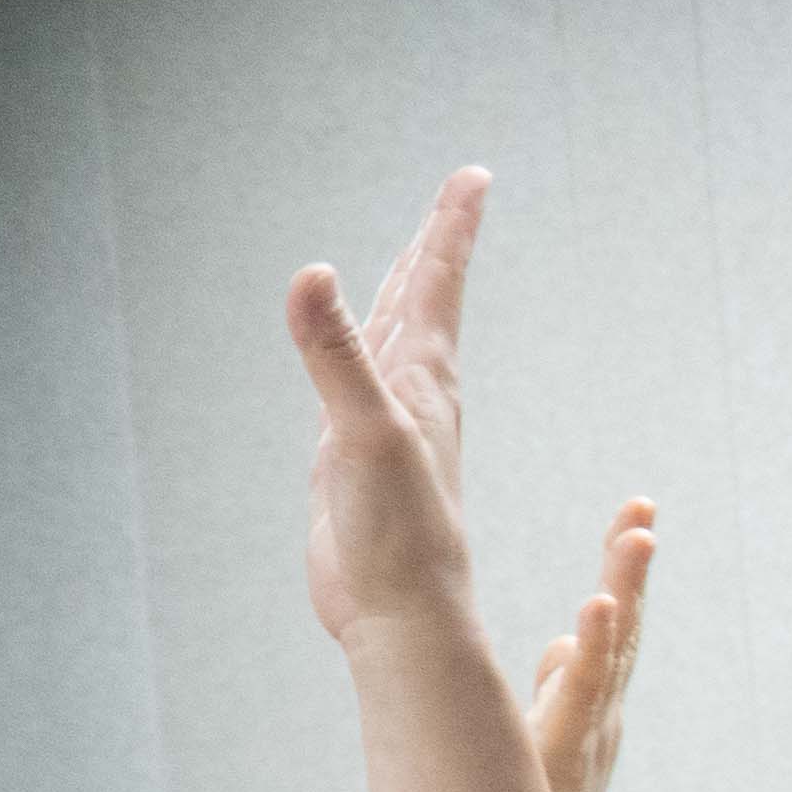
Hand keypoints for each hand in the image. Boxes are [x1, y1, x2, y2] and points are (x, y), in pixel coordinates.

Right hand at [288, 166, 497, 646]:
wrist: (402, 615)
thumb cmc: (401, 534)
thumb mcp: (365, 432)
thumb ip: (337, 354)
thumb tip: (316, 274)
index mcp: (424, 380)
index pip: (436, 284)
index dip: (450, 226)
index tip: (476, 176)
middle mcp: (413, 396)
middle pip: (424, 301)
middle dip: (435, 245)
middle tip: (459, 195)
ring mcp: (386, 427)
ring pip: (395, 342)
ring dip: (402, 296)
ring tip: (409, 259)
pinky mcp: (356, 462)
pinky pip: (359, 389)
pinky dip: (358, 357)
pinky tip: (356, 359)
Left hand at [524, 500, 654, 791]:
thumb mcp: (545, 738)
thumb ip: (560, 688)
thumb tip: (565, 642)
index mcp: (596, 702)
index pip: (619, 625)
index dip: (625, 571)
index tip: (634, 517)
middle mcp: (605, 709)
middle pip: (629, 624)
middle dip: (632, 565)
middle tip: (642, 508)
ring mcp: (594, 727)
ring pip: (618, 649)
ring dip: (627, 590)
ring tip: (636, 537)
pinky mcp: (574, 747)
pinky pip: (589, 691)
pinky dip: (599, 649)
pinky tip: (599, 608)